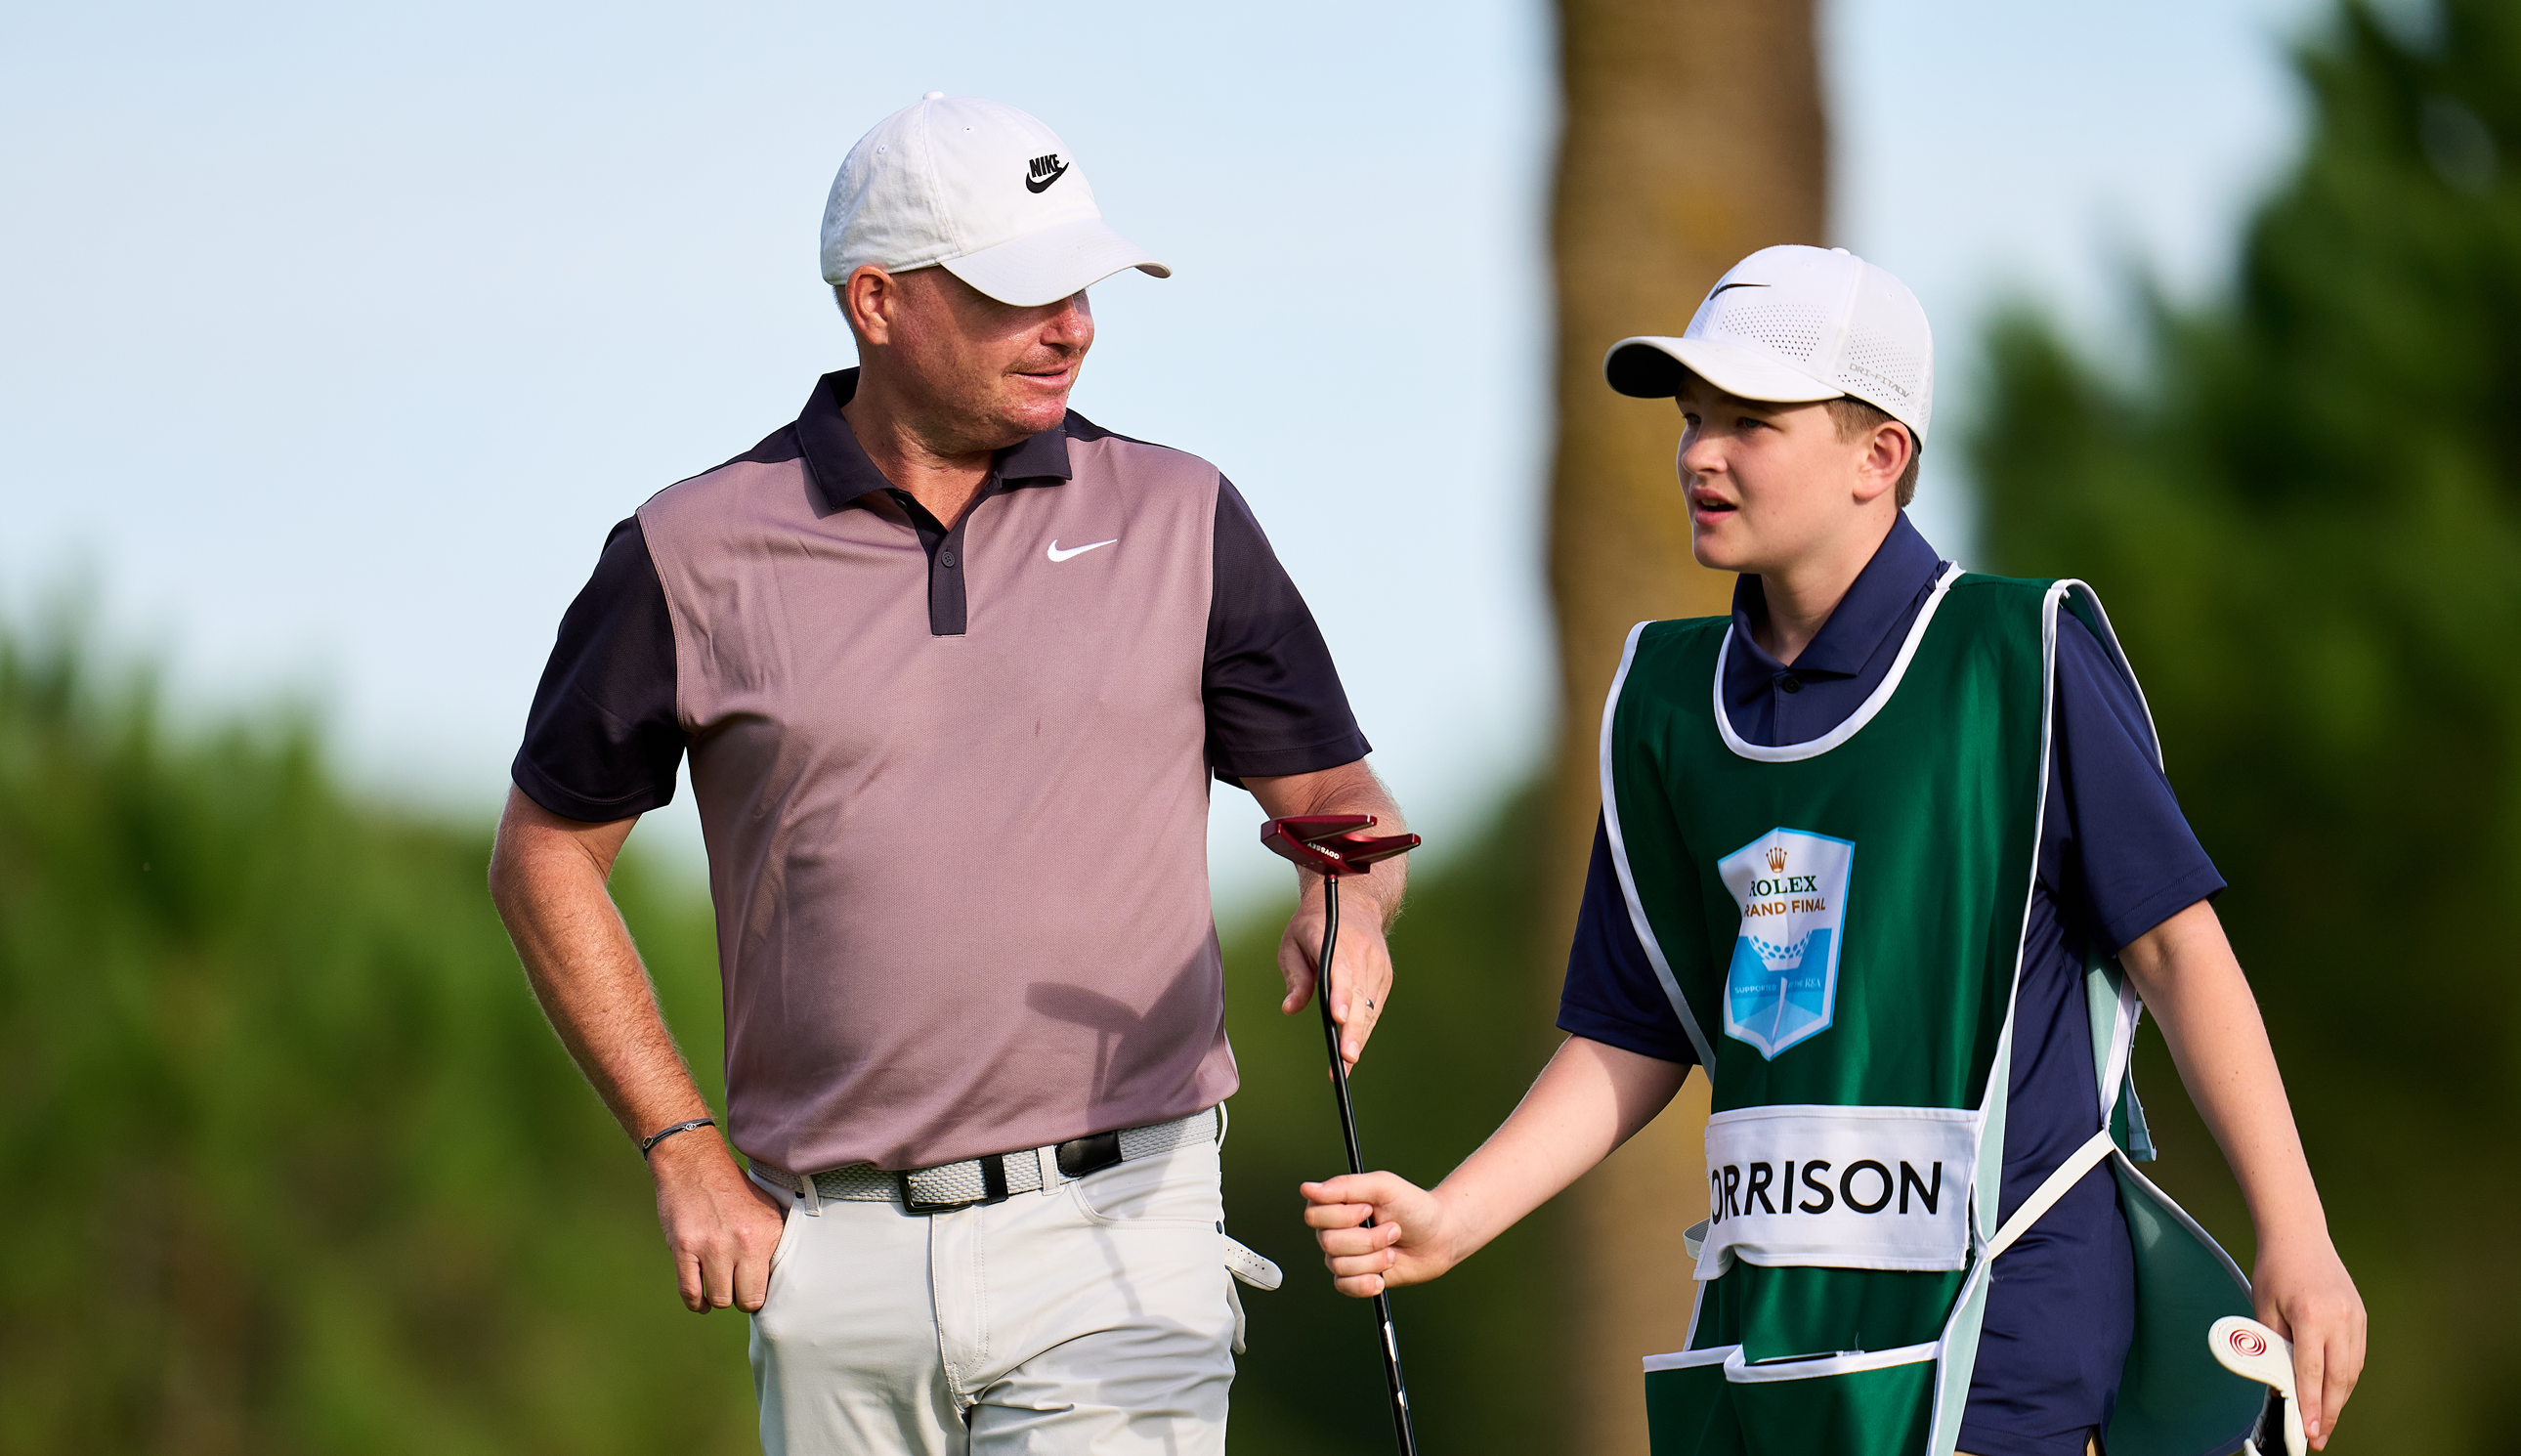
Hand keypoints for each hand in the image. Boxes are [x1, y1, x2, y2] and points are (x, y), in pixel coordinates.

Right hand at [649, 1132, 789, 1312]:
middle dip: (739, 1298)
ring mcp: (712, 1246)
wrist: (693, 1163)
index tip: (751, 1286)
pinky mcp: (685, 1247)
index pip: (769, 1287)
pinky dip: (695, 1302)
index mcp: (768, 1232)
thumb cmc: (731, 1189)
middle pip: (746, 1300)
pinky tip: (699, 1298)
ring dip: (716, 1298)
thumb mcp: (765, 1209)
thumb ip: (772, 1242)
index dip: (758, 1291)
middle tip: (734, 1288)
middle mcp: (743, 1241)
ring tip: (716, 1286)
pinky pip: (690, 1292)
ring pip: (719, 1299)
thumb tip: (776, 1278)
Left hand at [1277, 888, 1395, 1069]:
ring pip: (1369, 1006)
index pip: (1340, 970)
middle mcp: (1361, 952)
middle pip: (1358, 995)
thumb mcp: (1293, 943)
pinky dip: (1364, 1029)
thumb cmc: (1314, 925)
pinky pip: (1374, 1007)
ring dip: (1359, 1036)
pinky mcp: (1384, 976)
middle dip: (1353, 1029)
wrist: (1354, 902)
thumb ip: (1295, 975)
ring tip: (1346, 1065)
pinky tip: (1352, 1050)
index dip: (1340, 994)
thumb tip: (1290, 1008)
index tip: (1337, 1018)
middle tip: (1345, 1058)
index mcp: (1333, 939)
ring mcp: (1377, 964)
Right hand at [1301, 1171, 1455, 1296]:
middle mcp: (1334, 1230)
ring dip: (1375, 1259)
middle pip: (1329, 1242)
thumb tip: (1307, 1189)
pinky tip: (1381, 1277)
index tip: (1370, 1208)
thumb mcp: (1383, 1187)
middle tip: (1393, 1229)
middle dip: (1368, 1239)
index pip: (1315, 1215)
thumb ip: (1345, 1186)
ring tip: (1393, 1250)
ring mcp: (1344, 1255)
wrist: (1440, 1237)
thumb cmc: (1413, 1207)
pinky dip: (1365, 1283)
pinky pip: (1345, 1286)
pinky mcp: (1355, 1278)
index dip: (1344, 1215)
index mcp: (1336, 1204)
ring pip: (1340, 1265)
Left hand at [2251, 1232, 2364, 1448]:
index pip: (2311, 1372)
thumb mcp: (2264, 1309)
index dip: (2310, 1405)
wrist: (2299, 1236)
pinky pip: (2356, 1356)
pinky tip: (2334, 1392)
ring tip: (2326, 1422)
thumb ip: (2273, 1347)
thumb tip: (2279, 1385)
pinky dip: (2346, 1378)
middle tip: (2319, 1437)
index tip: (2309, 1431)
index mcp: (2311, 1316)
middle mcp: (2339, 1318)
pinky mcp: (2361, 1316)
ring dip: (2339, 1399)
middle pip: (2339, 1378)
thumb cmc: (2274, 1270)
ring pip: (2351, 1371)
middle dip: (2330, 1412)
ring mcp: (2355, 1317)